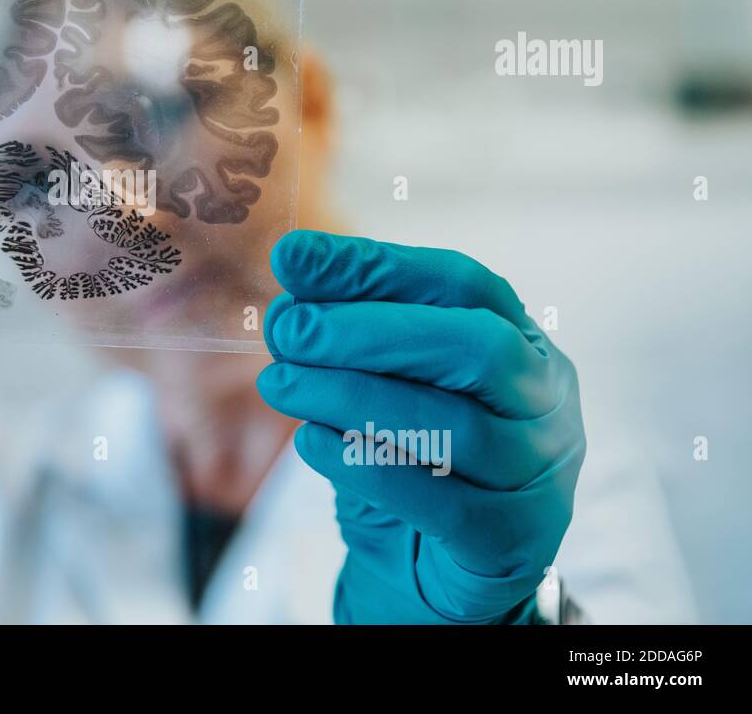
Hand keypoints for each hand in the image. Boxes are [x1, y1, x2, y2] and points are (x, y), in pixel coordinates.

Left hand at [257, 231, 584, 623]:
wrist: (433, 569)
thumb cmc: (412, 458)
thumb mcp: (386, 386)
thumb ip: (350, 342)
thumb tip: (290, 300)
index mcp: (523, 343)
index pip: (461, 284)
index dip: (376, 265)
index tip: (293, 257)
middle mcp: (546, 402)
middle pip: (475, 347)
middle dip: (369, 330)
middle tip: (288, 329)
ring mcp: (539, 473)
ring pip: (453, 425)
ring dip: (350, 396)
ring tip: (280, 383)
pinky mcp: (510, 540)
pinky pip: (437, 499)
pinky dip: (365, 464)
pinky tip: (311, 441)